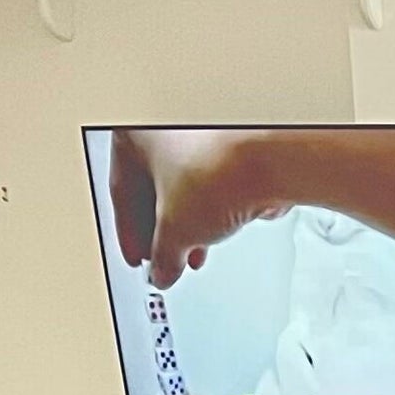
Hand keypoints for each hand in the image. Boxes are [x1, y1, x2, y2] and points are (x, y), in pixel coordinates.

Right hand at [106, 131, 283, 286]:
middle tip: (167, 258)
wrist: (272, 163)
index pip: (122, 191)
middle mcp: (167, 126)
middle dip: (164, 229)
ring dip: (191, 222)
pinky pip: (217, 181)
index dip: (131, 233)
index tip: (141, 256)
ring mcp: (204, 134)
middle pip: (157, 187)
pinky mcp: (237, 147)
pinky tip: (221, 230)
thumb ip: (163, 255)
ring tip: (196, 251)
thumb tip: (164, 268)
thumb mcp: (175, 229)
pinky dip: (216, 207)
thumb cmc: (217, 171)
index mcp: (134, 132)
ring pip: (189, 184)